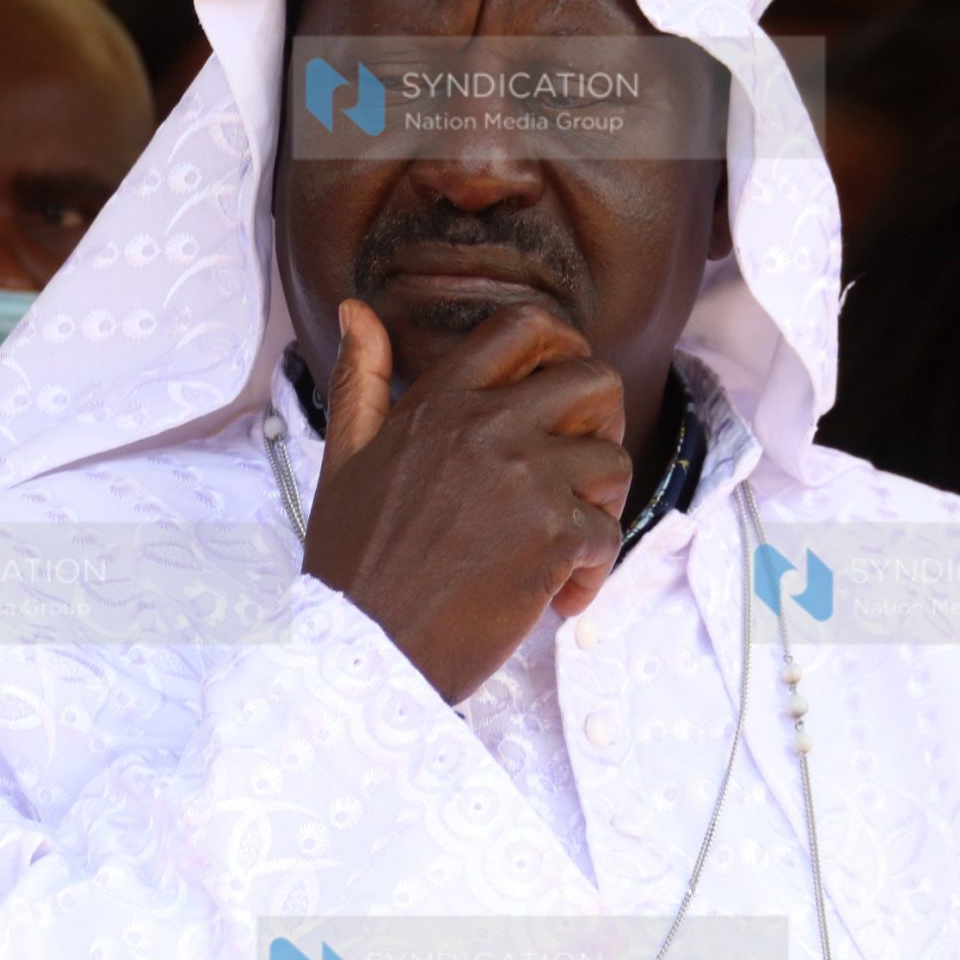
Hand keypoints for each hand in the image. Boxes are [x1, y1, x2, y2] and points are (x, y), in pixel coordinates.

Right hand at [300, 299, 630, 702]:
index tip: (563, 387)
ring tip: (565, 543)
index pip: (525, 327)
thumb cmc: (352, 563)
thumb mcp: (344, 457)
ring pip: (614, 459)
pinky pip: (609, 535)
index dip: (564, 344)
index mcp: (440, 403)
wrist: (361, 649)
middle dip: (604, 419)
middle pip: (595, 379)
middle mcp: (488, 428)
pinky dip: (590, 573)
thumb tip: (357, 310)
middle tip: (582, 467)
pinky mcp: (553, 536)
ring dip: (602, 504)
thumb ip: (360, 378)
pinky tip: (553, 596)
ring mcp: (525, 479)